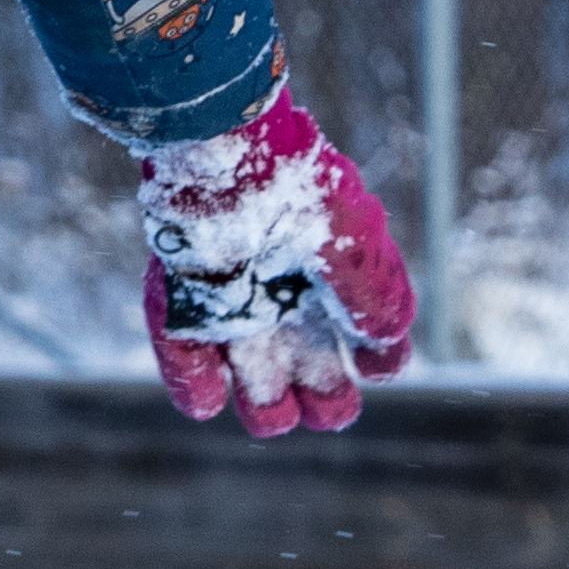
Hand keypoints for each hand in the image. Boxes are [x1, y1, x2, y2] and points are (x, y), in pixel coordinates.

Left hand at [136, 85, 413, 437]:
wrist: (225, 162)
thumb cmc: (298, 195)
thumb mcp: (355, 248)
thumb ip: (378, 301)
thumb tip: (384, 351)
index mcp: (332, 282)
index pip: (363, 341)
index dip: (376, 362)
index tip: (376, 366)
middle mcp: (286, 300)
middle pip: (312, 376)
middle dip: (323, 401)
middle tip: (322, 398)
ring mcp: (234, 308)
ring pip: (253, 382)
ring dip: (264, 407)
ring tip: (269, 406)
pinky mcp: (183, 309)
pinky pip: (186, 364)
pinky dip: (195, 389)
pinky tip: (209, 399)